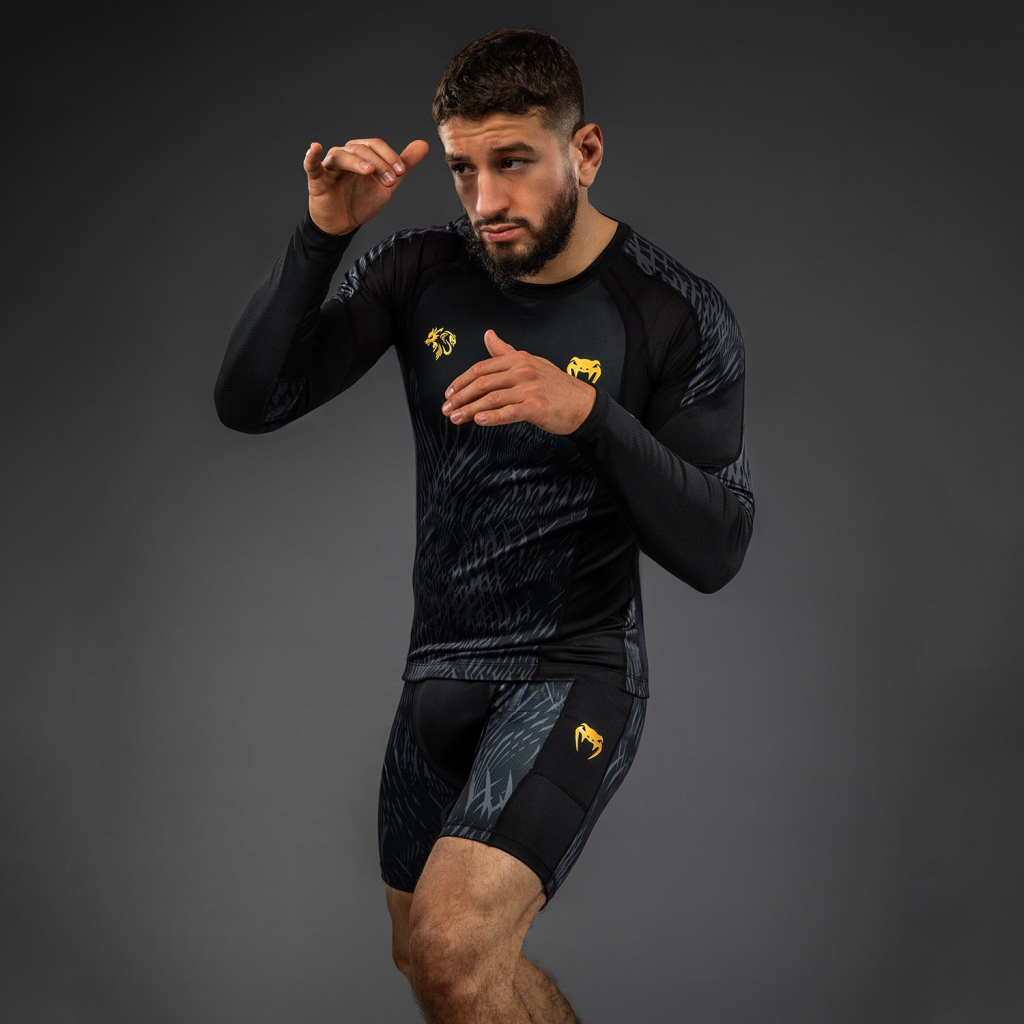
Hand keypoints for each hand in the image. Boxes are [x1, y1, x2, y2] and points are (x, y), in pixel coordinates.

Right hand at [303, 137, 429, 235]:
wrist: (345, 223)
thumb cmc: (362, 199)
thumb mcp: (388, 182)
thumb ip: (404, 163)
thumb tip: (424, 144)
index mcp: (361, 154)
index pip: (375, 145)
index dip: (389, 156)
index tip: (401, 172)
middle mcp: (345, 155)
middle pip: (361, 149)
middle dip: (379, 163)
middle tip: (390, 180)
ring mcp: (330, 166)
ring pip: (342, 155)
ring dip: (357, 161)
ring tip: (369, 171)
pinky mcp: (317, 179)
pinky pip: (311, 165)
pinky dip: (311, 156)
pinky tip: (315, 147)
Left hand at [441, 330, 596, 434]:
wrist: (582, 404)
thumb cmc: (555, 385)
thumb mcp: (531, 362)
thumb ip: (506, 352)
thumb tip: (488, 334)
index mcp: (518, 359)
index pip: (481, 368)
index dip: (461, 381)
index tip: (448, 393)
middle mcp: (522, 370)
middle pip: (483, 383)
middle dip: (461, 397)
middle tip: (446, 409)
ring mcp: (530, 388)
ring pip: (492, 398)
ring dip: (470, 410)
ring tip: (456, 418)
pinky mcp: (536, 406)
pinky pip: (509, 412)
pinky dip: (492, 416)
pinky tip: (479, 421)